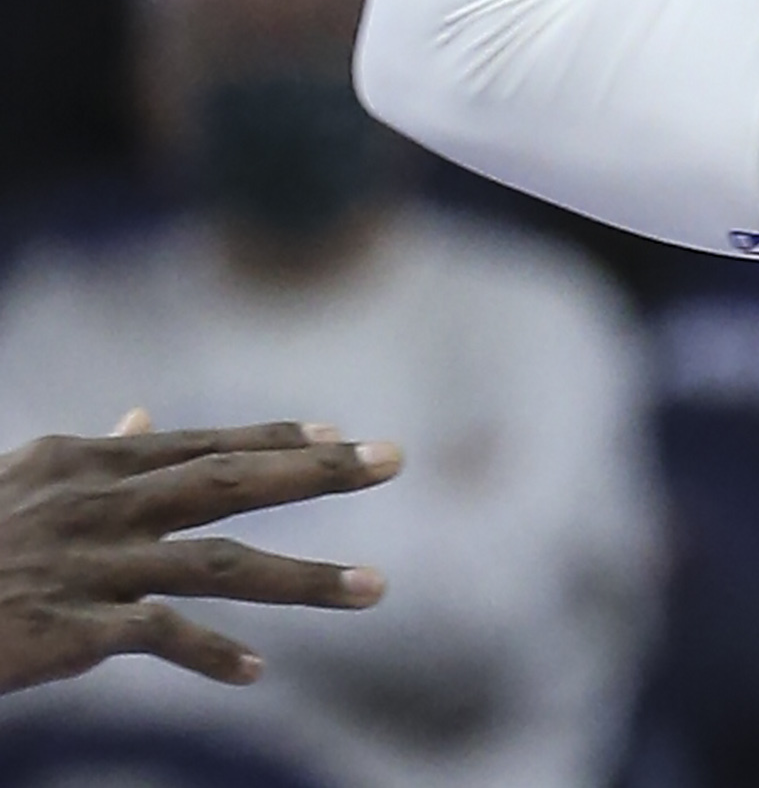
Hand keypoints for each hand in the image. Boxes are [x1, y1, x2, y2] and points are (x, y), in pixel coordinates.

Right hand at [0, 418, 398, 692]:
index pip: (202, 444)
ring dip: (304, 578)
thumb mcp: (25, 482)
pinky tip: (255, 671)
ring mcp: (89, 565)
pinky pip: (159, 637)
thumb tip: (141, 414)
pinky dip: (210, 653)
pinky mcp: (71, 627)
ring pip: (219, 563)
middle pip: (228, 480)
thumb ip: (95, 454)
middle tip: (396, 459)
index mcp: (86, 465)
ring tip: (377, 588)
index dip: (275, 437)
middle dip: (317, 470)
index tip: (342, 433)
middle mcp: (98, 505)